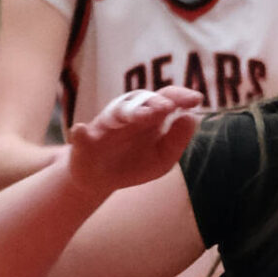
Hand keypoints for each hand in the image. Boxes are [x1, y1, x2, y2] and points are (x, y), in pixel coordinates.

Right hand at [67, 86, 202, 200]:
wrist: (100, 180)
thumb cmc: (135, 164)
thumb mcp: (163, 158)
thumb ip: (178, 139)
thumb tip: (192, 117)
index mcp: (148, 118)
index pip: (165, 99)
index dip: (179, 96)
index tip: (196, 99)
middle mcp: (127, 117)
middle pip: (141, 101)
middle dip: (154, 103)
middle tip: (167, 108)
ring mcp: (105, 127)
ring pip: (115, 114)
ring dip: (128, 113)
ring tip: (142, 117)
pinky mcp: (84, 142)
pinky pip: (81, 135)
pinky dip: (80, 133)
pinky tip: (81, 131)